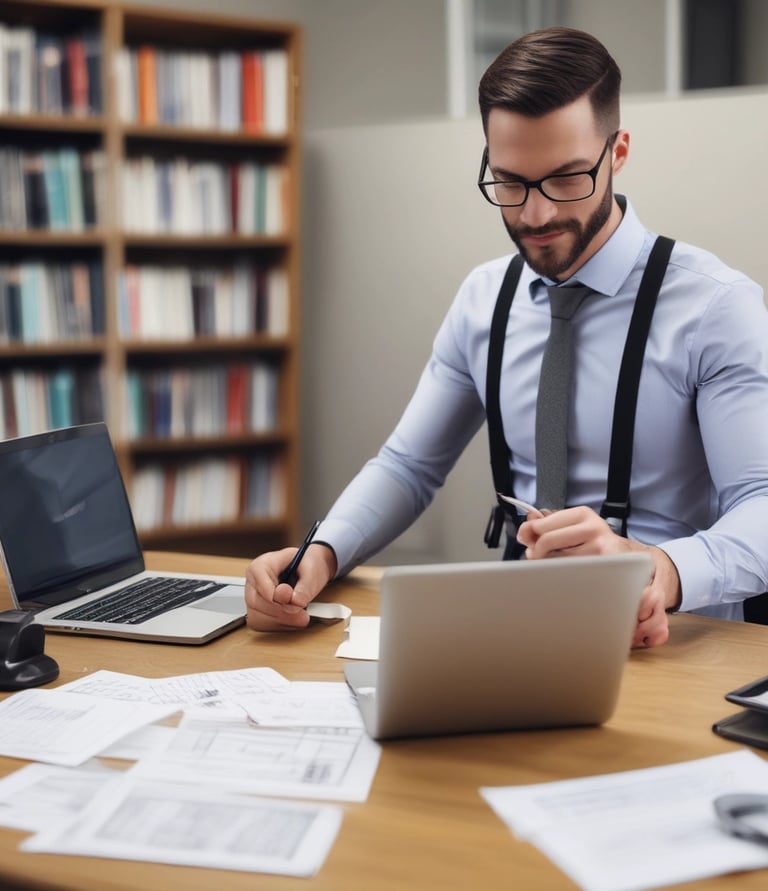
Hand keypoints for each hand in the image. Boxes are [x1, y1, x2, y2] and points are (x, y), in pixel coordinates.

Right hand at [245, 543, 337, 631]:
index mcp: (262, 564)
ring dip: (280, 621)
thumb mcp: (312, 570)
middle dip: (280, 612)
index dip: (276, 597)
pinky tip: (292, 620)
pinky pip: (260, 624)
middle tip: (302, 613)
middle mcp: (253, 581)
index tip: (292, 602)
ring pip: (256, 617)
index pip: (259, 584)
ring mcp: (253, 596)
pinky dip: (278, 626)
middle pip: (256, 603)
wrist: (309, 568)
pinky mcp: (256, 610)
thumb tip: (295, 601)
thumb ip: (304, 587)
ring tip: (300, 616)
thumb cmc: (307, 563)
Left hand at [517, 506, 680, 648]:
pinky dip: (564, 582)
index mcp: (584, 516)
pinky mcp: (609, 573)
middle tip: (540, 560)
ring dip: (549, 569)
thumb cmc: (597, 546)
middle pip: (546, 543)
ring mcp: (602, 552)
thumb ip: (547, 526)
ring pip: (557, 563)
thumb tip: (525, 529)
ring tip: (558, 569)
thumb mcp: (575, 528)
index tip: (531, 544)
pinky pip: (573, 580)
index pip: (542, 526)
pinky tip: (570, 580)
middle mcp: (595, 530)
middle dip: (537, 554)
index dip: (531, 538)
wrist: (635, 564)